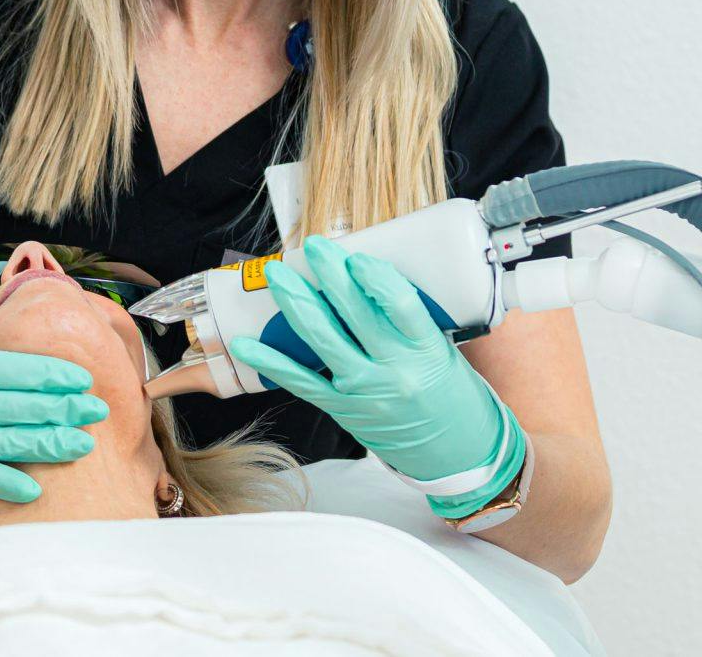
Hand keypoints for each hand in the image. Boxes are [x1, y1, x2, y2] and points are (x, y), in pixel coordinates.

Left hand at [229, 236, 509, 485]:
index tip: (357, 256)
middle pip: (356, 315)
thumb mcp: (444, 349)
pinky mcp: (342, 410)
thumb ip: (410, 318)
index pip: (400, 306)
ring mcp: (364, 393)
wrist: (456, 453)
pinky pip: (301, 382)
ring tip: (278, 275)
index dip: (375, 278)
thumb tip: (370, 274)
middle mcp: (394, 372)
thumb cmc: (452, 393)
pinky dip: (271, 362)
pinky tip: (246, 345)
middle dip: (331, 275)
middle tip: (314, 247)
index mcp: (427, 351)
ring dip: (297, 304)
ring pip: (323, 341)